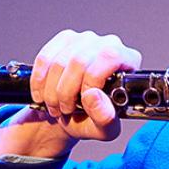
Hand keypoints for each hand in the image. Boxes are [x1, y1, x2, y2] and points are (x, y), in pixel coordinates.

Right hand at [6, 29, 140, 146]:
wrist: (71, 114)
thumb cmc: (93, 119)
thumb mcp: (104, 129)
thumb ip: (105, 118)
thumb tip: (93, 96)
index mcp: (128, 60)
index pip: (109, 57)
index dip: (92, 80)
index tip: (83, 101)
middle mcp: (109, 44)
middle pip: (79, 60)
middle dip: (66, 91)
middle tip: (64, 110)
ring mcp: (86, 39)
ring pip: (59, 61)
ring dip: (51, 90)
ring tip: (55, 107)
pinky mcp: (65, 39)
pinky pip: (45, 58)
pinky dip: (39, 82)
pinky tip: (42, 95)